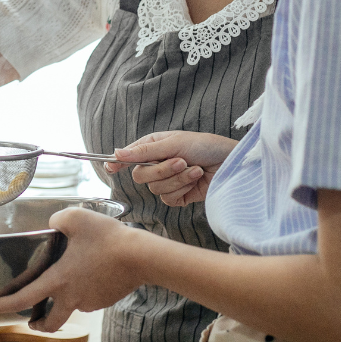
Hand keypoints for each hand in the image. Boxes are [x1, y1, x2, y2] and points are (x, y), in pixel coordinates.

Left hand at [0, 207, 143, 331]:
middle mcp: (72, 297)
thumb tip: (52, 224)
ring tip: (72, 275)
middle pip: (50, 322)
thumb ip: (56, 220)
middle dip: (38, 324)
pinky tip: (94, 269)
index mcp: (58, 280)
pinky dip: (86, 288)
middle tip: (32, 320)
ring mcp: (90, 301)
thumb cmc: (107, 237)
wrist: (142, 256)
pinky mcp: (106, 299)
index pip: (22, 298)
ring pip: (72, 306)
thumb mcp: (75, 218)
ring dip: (65, 299)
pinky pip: (90, 296)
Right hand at [107, 131, 236, 205]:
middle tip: (180, 161)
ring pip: (156, 189)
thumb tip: (117, 152)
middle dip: (162, 170)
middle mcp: (157, 164)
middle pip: (140, 176)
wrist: (230, 164)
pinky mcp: (178, 196)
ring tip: (195, 168)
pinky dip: (184, 188)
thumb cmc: (205, 146)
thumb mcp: (174, 143)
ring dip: (179, 178)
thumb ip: (144, 151)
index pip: (128, 156)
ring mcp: (167, 181)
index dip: (117, 162)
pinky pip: (169, 198)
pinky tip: (197, 178)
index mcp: (153, 147)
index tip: (110, 167)